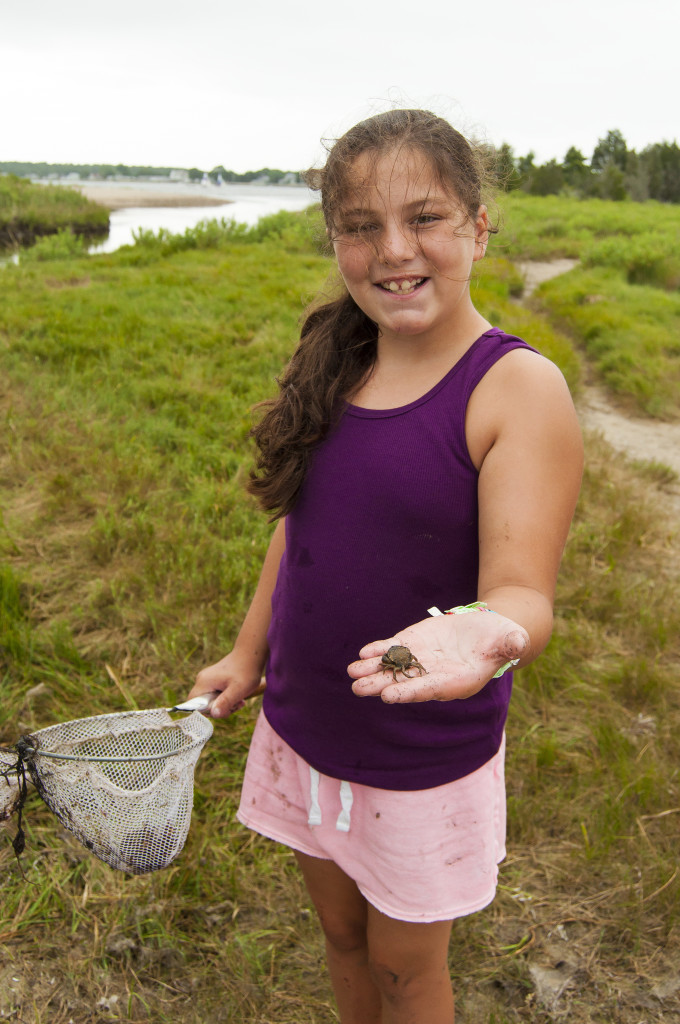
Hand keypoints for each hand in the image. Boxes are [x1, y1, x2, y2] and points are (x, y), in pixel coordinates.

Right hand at [187, 651, 263, 718]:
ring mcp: (208, 680)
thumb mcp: (238, 689)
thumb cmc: (246, 671)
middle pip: (203, 704)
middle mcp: (202, 681)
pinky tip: (238, 697)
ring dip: (225, 705)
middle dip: (220, 709)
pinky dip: (226, 699)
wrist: (251, 655)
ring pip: (211, 701)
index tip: (224, 708)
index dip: (207, 711)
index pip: (193, 704)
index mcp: (204, 682)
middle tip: (236, 704)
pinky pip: (216, 696)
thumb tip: (214, 714)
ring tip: (240, 700)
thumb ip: (225, 702)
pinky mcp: (214, 681)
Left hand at [347, 610, 528, 703]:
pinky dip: (379, 651)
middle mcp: (436, 675)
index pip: (429, 689)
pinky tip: (364, 653)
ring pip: (395, 668)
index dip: (409, 691)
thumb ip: (511, 644)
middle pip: (405, 682)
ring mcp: (423, 660)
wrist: (489, 630)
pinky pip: (395, 649)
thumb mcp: (510, 639)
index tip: (389, 696)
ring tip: (353, 672)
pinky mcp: (416, 644)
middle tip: (359, 689)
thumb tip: (518, 643)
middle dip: (382, 685)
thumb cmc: (503, 638)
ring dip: (373, 671)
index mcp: (457, 681)